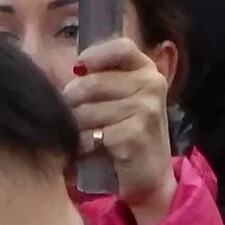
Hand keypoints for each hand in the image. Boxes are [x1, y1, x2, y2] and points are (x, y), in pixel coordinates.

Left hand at [63, 36, 174, 224]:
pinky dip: (83, 144)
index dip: (94, 56)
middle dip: (73, 101)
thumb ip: (104, 78)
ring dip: (77, 126)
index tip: (77, 69)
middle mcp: (151, 85)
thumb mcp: (123, 98)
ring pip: (88, 110)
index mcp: (148, 70)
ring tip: (85, 135)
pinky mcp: (136, 135)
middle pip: (92, 83)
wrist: (149, 177)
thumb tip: (72, 70)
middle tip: (74, 116)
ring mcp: (146, 110)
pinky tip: (91, 150)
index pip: (120, 48)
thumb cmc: (129, 133)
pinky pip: (92, 134)